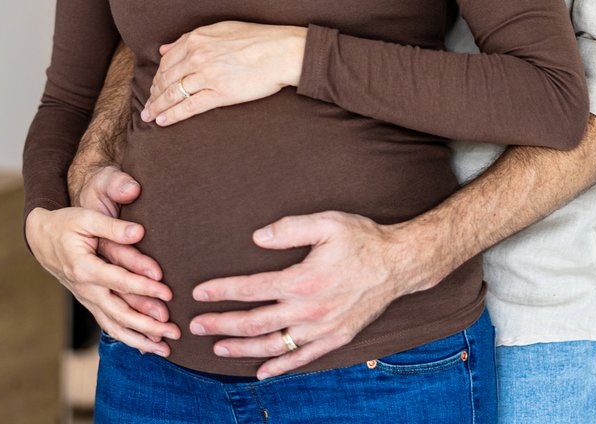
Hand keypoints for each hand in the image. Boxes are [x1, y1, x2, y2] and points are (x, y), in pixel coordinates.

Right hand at [25, 203, 176, 356]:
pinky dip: (127, 338)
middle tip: (174, 331)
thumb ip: (113, 227)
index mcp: (85, 268)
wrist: (42, 238)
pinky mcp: (90, 302)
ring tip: (165, 349)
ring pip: (114, 326)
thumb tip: (139, 232)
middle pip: (120, 313)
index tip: (168, 294)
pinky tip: (145, 346)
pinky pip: (108, 325)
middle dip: (148, 325)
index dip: (144, 288)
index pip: (120, 282)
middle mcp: (86, 289)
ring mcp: (88, 299)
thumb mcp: (86, 219)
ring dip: (140, 339)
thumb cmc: (66, 225)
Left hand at [143, 21, 307, 125]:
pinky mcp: (218, 93)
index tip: (154, 87)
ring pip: (174, 94)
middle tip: (147, 106)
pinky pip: (189, 107)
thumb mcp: (221, 29)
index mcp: (197, 39)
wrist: (281, 51)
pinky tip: (163, 121)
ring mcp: (207, 75)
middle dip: (154, 94)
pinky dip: (173, 115)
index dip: (157, 77)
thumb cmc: (257, 38)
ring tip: (150, 116)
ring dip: (158, 106)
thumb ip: (190, 38)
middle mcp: (197, 56)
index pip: (167, 61)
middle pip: (166, 79)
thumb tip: (165, 48)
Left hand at [188, 211, 427, 378]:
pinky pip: (302, 358)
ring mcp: (322, 328)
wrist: (400, 263)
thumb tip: (257, 237)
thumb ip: (289, 228)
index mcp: (302, 280)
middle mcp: (309, 310)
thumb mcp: (327, 223)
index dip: (222, 291)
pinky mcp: (335, 338)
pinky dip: (279, 367)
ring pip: (273, 345)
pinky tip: (261, 372)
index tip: (199, 292)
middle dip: (221, 325)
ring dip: (242, 349)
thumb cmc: (363, 239)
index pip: (251, 289)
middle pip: (255, 323)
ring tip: (218, 349)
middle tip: (196, 326)